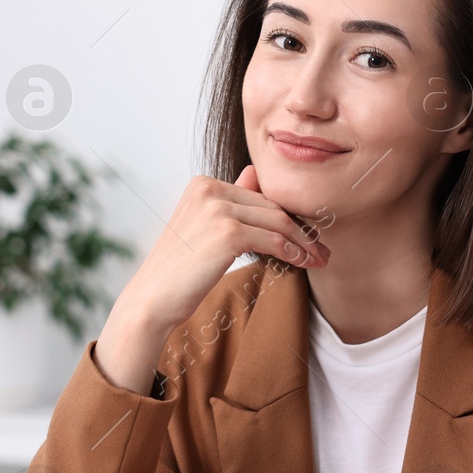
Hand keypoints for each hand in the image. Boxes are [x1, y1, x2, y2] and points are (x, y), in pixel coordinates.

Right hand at [94, 165, 330, 393]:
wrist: (152, 299)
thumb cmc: (178, 270)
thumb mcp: (203, 228)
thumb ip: (229, 201)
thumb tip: (253, 173)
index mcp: (203, 183)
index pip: (258, 197)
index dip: (286, 217)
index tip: (306, 237)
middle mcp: (209, 188)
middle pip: (271, 206)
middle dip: (301, 230)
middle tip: (321, 250)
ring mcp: (217, 209)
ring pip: (278, 221)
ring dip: (303, 243)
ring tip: (319, 259)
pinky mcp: (227, 233)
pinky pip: (273, 239)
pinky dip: (293, 252)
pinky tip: (303, 263)